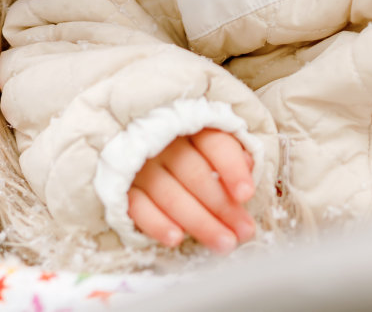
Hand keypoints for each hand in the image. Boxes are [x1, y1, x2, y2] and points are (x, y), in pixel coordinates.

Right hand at [128, 128, 255, 253]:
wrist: (129, 142)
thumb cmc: (185, 148)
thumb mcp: (209, 142)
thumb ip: (230, 153)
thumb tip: (250, 166)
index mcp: (191, 128)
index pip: (215, 145)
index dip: (232, 169)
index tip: (247, 194)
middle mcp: (164, 145)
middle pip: (196, 176)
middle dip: (223, 207)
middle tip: (243, 232)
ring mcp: (141, 166)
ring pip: (171, 196)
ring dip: (199, 222)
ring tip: (223, 243)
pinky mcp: (122, 187)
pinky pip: (138, 208)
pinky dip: (157, 224)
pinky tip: (176, 238)